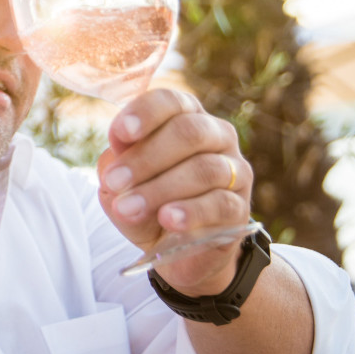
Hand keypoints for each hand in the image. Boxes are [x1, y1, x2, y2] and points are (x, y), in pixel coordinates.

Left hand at [97, 89, 254, 295]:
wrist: (177, 251)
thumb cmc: (148, 203)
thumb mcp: (122, 184)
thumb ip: (114, 166)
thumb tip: (114, 157)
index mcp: (185, 117)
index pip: (170, 101)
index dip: (145, 113)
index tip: (120, 134)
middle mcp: (216, 136)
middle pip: (189, 132)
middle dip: (146, 157)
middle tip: (114, 181)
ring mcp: (234, 171)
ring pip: (204, 169)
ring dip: (159, 189)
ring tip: (128, 208)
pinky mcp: (240, 208)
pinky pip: (220, 204)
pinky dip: (191, 211)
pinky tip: (168, 219)